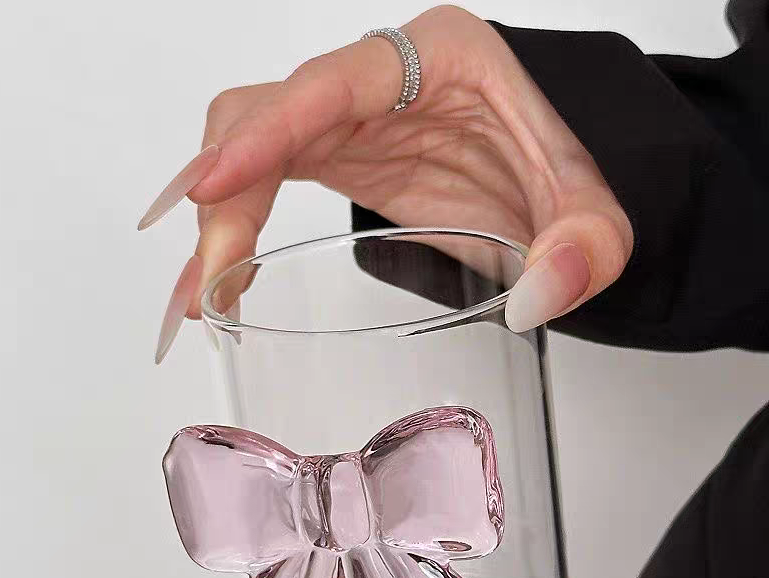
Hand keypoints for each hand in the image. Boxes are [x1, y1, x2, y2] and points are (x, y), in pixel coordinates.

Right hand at [138, 5, 632, 362]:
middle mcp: (378, 80)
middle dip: (224, 196)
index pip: (329, 83)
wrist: (547, 184)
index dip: (264, 133)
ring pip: (248, 145)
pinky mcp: (338, 157)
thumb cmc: (557, 173)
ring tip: (206, 294)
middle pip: (263, 114)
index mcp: (435, 58)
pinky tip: (232, 275)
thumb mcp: (593, 208)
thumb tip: (539, 296)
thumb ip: (587, 243)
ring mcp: (350, 120)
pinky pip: (264, 178)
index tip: (214, 183)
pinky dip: (237, 227)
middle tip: (212, 282)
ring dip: (218, 219)